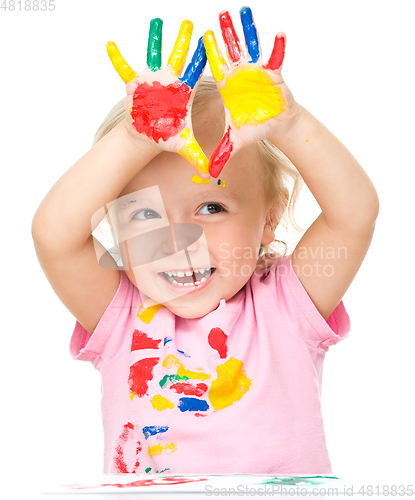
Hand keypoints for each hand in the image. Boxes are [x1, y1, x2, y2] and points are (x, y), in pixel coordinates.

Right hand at [107, 19, 209, 176]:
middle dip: (182, 40)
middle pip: (177, 57)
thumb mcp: (182, 146)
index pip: (194, 72)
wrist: (146, 135)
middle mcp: (168, 82)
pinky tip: (110, 45)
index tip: (207, 40)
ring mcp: (151, 80)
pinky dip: (117, 59)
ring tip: (156, 21)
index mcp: (182, 92)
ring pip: (153, 56)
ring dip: (154, 40)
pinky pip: (124, 69)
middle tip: (188, 22)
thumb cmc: (166, 136)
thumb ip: (197, 156)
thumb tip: (210, 173)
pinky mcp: (134, 85)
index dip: (201, 58)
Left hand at [204, 7, 299, 176]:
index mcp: (229, 87)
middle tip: (220, 13)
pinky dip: (278, 48)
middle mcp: (242, 75)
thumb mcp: (236, 141)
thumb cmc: (256, 129)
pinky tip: (279, 34)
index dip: (211, 52)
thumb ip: (220, 153)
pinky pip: (276, 59)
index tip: (202, 36)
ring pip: (252, 47)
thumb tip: (209, 173)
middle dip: (227, 33)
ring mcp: (258, 72)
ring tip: (244, 10)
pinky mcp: (275, 75)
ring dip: (248, 30)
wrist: (277, 126)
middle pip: (232, 50)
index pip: (218, 67)